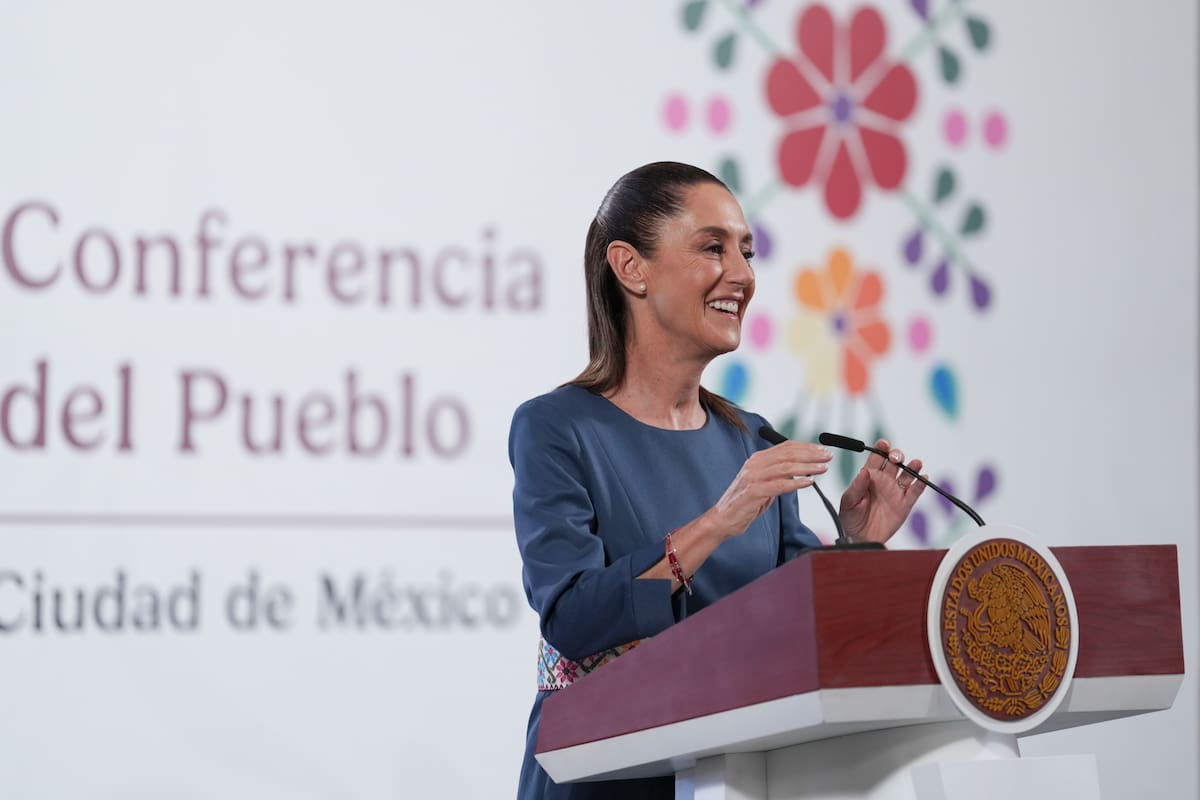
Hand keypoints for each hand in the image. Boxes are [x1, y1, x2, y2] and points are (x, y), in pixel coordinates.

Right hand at [708, 441, 831, 538]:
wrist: (723, 519)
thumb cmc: (745, 502)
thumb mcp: (763, 483)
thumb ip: (777, 474)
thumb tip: (799, 469)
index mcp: (758, 459)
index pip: (786, 447)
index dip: (806, 447)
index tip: (822, 450)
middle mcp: (755, 464)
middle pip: (788, 454)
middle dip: (811, 454)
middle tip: (827, 456)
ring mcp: (753, 477)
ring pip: (786, 468)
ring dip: (807, 467)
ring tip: (823, 468)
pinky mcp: (753, 492)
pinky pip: (779, 485)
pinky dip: (796, 483)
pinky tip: (809, 483)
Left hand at [839, 438, 925, 543]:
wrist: (860, 539)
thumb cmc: (851, 518)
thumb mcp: (849, 501)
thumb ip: (857, 486)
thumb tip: (865, 471)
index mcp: (869, 476)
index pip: (877, 456)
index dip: (881, 448)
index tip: (884, 444)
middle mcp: (884, 480)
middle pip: (894, 462)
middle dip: (897, 456)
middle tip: (896, 458)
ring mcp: (896, 491)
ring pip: (908, 474)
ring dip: (913, 467)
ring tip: (916, 464)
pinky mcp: (905, 504)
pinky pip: (915, 492)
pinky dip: (921, 484)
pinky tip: (924, 478)